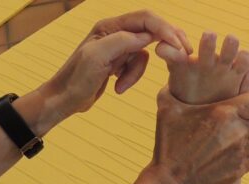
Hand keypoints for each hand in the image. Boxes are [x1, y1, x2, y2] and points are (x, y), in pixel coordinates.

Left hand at [38, 10, 192, 115]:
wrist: (67, 98)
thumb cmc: (76, 79)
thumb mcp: (97, 57)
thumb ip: (123, 42)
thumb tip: (148, 37)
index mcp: (109, 27)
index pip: (144, 19)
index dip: (163, 29)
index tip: (178, 45)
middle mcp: (115, 34)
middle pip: (149, 32)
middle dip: (164, 44)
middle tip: (181, 54)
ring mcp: (118, 50)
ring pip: (142, 55)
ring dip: (136, 73)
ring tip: (121, 85)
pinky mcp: (119, 64)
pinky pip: (136, 67)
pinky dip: (131, 79)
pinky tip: (118, 88)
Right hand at [149, 87, 248, 183]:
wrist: (171, 182)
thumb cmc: (168, 145)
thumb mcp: (165, 111)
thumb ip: (170, 90)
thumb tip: (171, 79)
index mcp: (223, 114)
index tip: (242, 104)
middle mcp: (236, 132)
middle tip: (234, 121)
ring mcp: (239, 154)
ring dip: (248, 137)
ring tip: (230, 138)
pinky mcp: (238, 170)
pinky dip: (244, 154)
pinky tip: (228, 153)